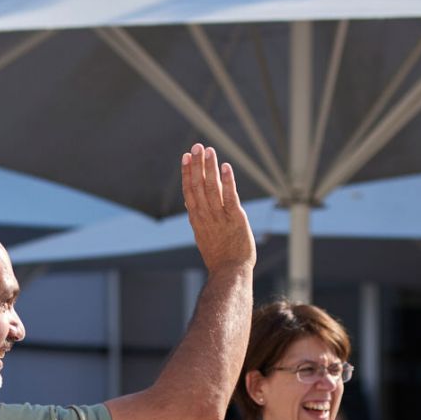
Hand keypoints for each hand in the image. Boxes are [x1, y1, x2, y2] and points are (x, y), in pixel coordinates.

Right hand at [182, 143, 255, 272]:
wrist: (230, 273)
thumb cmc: (219, 257)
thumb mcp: (203, 237)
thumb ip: (198, 219)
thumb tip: (190, 205)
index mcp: (197, 220)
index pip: (189, 192)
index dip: (187, 173)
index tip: (185, 157)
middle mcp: (205, 216)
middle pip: (198, 186)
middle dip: (196, 165)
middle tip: (196, 146)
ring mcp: (219, 217)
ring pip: (211, 188)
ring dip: (209, 168)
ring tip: (208, 150)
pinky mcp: (235, 219)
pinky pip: (229, 196)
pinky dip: (227, 181)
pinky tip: (225, 167)